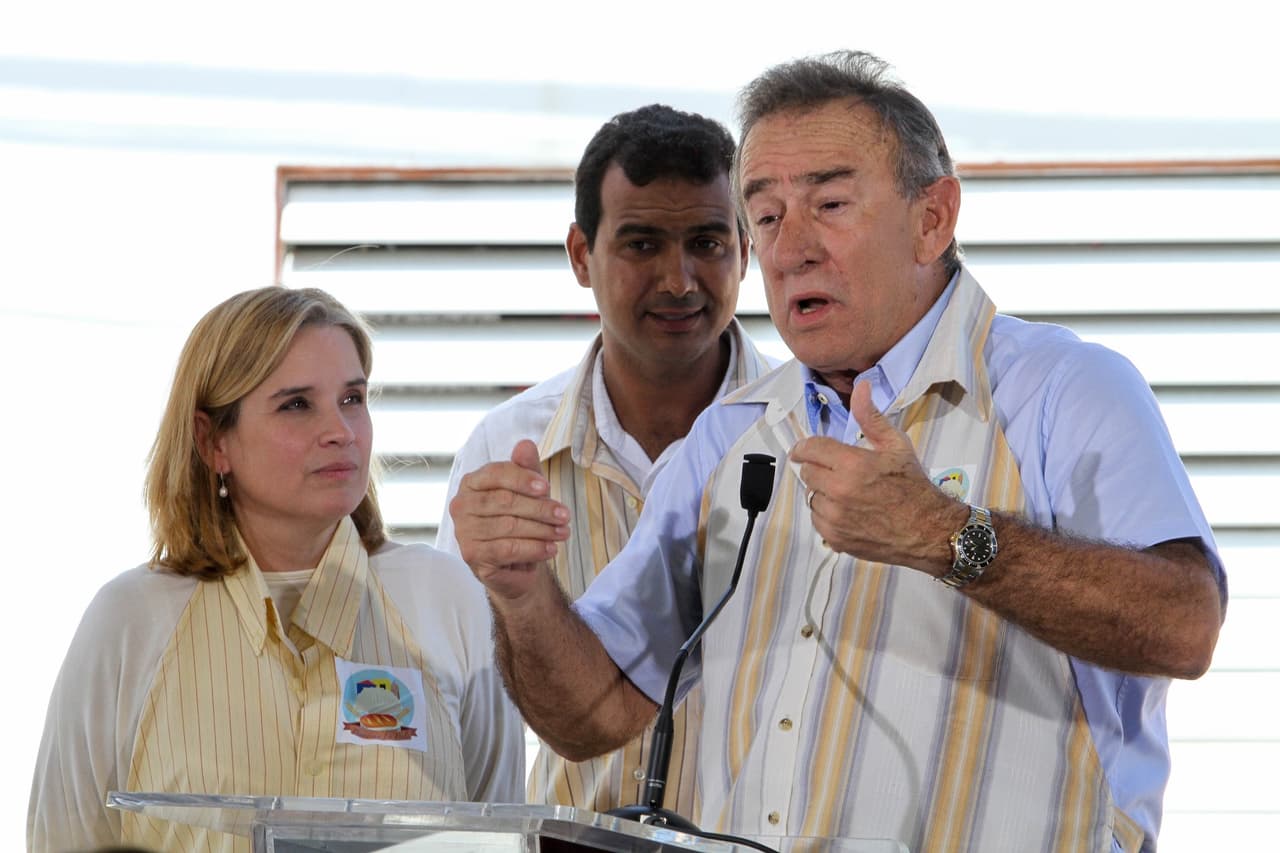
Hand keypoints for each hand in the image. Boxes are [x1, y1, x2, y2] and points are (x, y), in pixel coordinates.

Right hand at [449, 439, 570, 600]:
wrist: (512, 561)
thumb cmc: (519, 517)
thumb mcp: (527, 489)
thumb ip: (525, 468)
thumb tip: (525, 444)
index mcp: (472, 482)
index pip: (496, 473)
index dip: (522, 478)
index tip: (547, 487)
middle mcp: (461, 505)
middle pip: (505, 502)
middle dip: (540, 508)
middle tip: (565, 516)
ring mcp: (464, 532)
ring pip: (508, 527)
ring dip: (542, 531)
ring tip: (563, 533)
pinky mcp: (473, 556)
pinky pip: (507, 550)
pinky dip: (533, 550)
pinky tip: (550, 549)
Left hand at [790, 383, 964, 571]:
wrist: (929, 530)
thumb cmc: (913, 486)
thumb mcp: (896, 445)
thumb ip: (871, 417)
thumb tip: (860, 387)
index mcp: (852, 464)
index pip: (811, 449)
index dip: (805, 446)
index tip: (803, 449)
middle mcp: (839, 491)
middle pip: (807, 472)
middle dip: (818, 469)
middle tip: (837, 472)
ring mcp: (835, 517)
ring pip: (810, 497)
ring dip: (822, 493)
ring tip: (846, 493)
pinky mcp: (835, 538)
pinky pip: (817, 520)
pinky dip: (827, 515)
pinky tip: (847, 512)